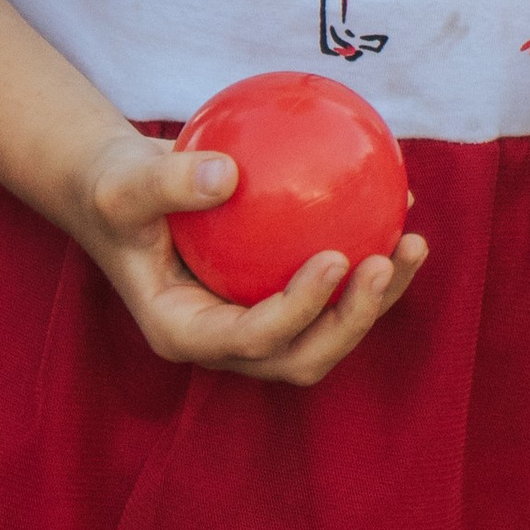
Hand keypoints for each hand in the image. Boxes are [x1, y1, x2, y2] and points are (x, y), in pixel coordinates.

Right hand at [69, 129, 428, 383]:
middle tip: (384, 262)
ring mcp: (255, 322)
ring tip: (414, 243)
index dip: (300, 311)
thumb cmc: (116, 187)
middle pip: (303, 354)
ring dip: (377, 299)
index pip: (253, 338)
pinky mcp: (277, 293)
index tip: (337, 258)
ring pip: (329, 329)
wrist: (124, 190)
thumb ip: (167, 182)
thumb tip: (228, 175)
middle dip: (352, 322)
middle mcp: (227, 340)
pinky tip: (401, 203)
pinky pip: (332, 284)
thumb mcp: (123, 182)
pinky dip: (370, 255)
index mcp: (186, 332)